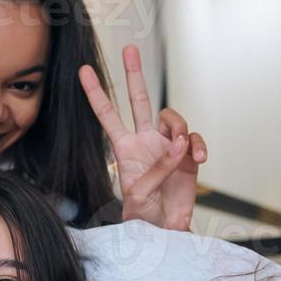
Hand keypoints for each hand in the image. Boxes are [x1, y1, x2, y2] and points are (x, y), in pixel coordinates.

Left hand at [80, 45, 205, 231]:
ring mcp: (167, 146)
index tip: (83, 71)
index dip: (95, 93)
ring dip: (180, 128)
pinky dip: (198, 145)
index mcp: (124, 148)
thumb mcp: (140, 193)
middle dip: (134, 74)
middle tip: (129, 50)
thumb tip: (180, 143)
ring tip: (183, 150)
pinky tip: (197, 159)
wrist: (166, 230)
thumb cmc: (144, 216)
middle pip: (138, 100)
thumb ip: (158, 167)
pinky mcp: (188, 155)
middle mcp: (145, 141)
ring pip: (173, 118)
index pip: (107, 115)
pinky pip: (195, 139)